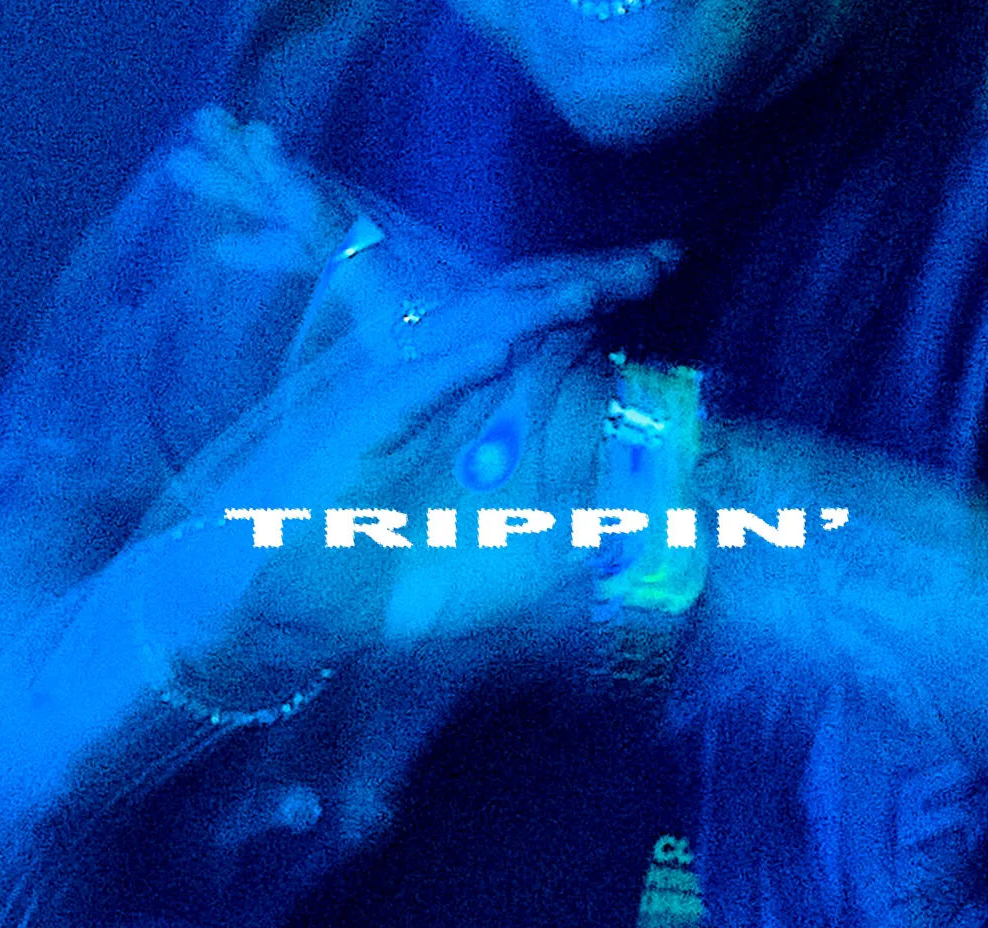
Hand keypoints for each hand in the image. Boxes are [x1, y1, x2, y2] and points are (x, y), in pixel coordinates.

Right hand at [137, 235, 682, 688]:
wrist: (316, 607)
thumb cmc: (411, 579)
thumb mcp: (515, 563)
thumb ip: (578, 539)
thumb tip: (652, 525)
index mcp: (491, 406)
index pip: (555, 334)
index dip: (609, 296)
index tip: (671, 269)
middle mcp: (454, 388)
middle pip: (524, 312)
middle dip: (591, 281)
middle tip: (662, 260)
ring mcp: (406, 401)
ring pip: (470, 335)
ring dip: (532, 312)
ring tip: (596, 292)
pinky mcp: (359, 428)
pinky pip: (408, 388)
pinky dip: (451, 370)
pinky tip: (499, 351)